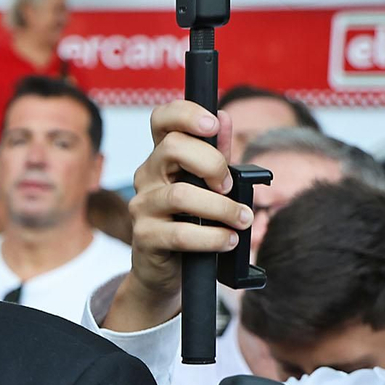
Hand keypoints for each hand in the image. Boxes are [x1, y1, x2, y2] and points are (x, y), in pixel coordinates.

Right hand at [104, 101, 254, 332]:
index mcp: (162, 158)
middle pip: (172, 148)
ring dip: (220, 208)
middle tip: (229, 185)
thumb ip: (216, 155)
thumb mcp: (207, 186)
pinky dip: (212, 238)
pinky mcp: (144, 237)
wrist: (165, 271)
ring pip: (180, 195)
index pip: (161, 120)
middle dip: (211, 163)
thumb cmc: (189, 224)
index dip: (185, 114)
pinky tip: (228, 240)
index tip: (213, 124)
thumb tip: (224, 117)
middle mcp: (147, 177)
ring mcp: (142, 206)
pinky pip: (181, 233)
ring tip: (242, 221)